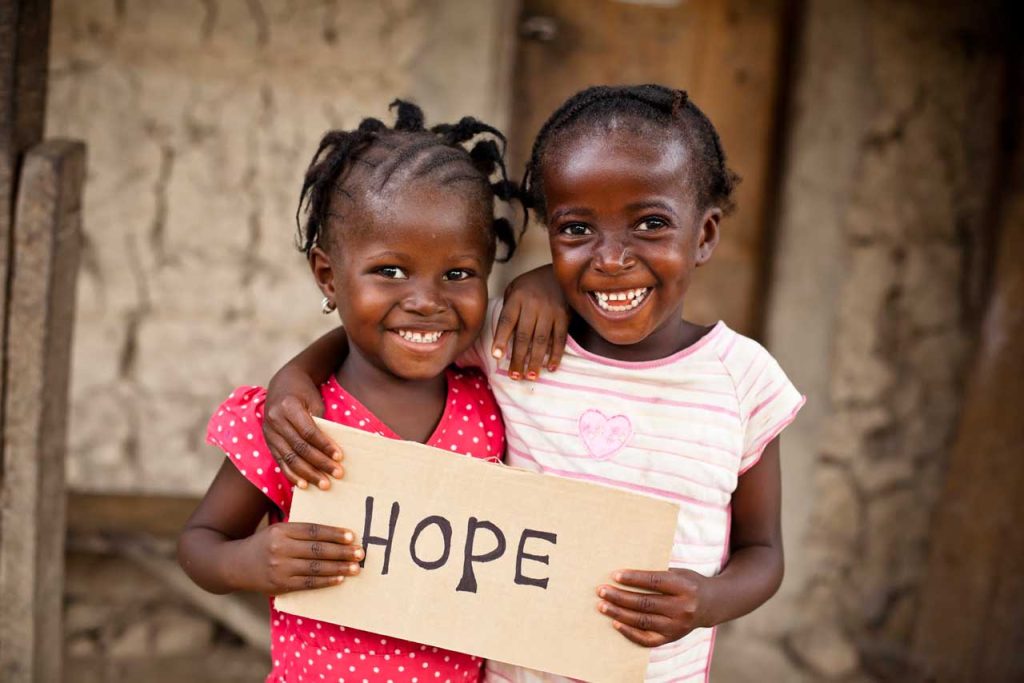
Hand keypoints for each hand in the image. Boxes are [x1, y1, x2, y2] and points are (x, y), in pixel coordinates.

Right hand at [235, 522, 363, 595]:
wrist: (234, 565)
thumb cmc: (264, 544)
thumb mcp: (277, 530)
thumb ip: (300, 530)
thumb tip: (334, 531)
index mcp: (281, 531)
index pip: (313, 531)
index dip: (334, 533)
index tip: (352, 536)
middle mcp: (280, 549)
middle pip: (317, 550)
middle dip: (342, 552)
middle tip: (360, 552)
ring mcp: (279, 568)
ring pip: (315, 568)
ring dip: (339, 568)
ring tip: (356, 567)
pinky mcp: (280, 585)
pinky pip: (308, 584)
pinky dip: (326, 582)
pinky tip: (340, 579)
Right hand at [264, 370, 341, 489]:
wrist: (282, 384)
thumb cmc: (304, 392)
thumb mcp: (314, 400)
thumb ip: (320, 422)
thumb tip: (332, 449)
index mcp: (288, 406)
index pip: (308, 431)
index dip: (324, 445)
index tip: (340, 457)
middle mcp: (275, 420)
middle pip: (299, 447)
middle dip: (320, 463)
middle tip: (337, 474)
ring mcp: (269, 432)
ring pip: (289, 458)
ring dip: (308, 474)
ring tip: (324, 484)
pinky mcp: (268, 441)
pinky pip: (280, 461)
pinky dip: (291, 474)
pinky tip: (303, 485)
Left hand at [491, 264, 568, 380]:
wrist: (558, 271)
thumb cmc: (530, 285)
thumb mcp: (514, 289)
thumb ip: (507, 309)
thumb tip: (500, 337)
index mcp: (517, 298)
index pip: (507, 321)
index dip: (501, 339)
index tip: (496, 356)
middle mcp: (533, 305)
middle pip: (523, 336)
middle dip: (518, 358)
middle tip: (514, 376)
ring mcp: (550, 311)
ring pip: (541, 340)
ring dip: (535, 360)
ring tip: (530, 376)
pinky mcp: (564, 316)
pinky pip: (560, 338)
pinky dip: (556, 354)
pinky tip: (550, 367)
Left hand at [597, 568, 709, 646]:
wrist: (712, 604)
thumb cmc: (688, 583)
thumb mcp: (679, 572)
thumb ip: (657, 574)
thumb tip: (625, 573)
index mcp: (685, 586)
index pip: (655, 582)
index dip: (634, 578)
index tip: (615, 575)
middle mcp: (683, 608)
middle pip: (646, 603)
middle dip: (620, 597)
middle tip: (601, 590)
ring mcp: (677, 626)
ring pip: (643, 621)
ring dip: (619, 613)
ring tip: (602, 605)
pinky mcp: (672, 638)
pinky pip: (647, 639)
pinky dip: (630, 632)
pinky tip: (615, 623)